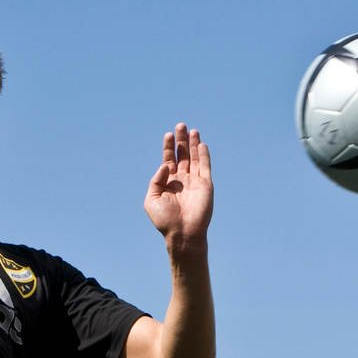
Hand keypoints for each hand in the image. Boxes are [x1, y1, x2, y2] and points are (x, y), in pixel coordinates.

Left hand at [145, 124, 212, 254]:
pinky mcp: (206, 185)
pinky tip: (201, 144)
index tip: (168, 135)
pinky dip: (204, 155)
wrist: (183, 233)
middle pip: (182, 155)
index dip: (168, 147)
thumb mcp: (152, 199)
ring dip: (193, 144)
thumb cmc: (165, 220)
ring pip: (195, 158)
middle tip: (180, 125)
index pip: (169, 159)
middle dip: (181, 141)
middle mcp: (182, 180)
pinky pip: (205, 167)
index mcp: (168, 182)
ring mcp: (195, 181)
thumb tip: (165, 165)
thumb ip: (156, 180)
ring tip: (192, 130)